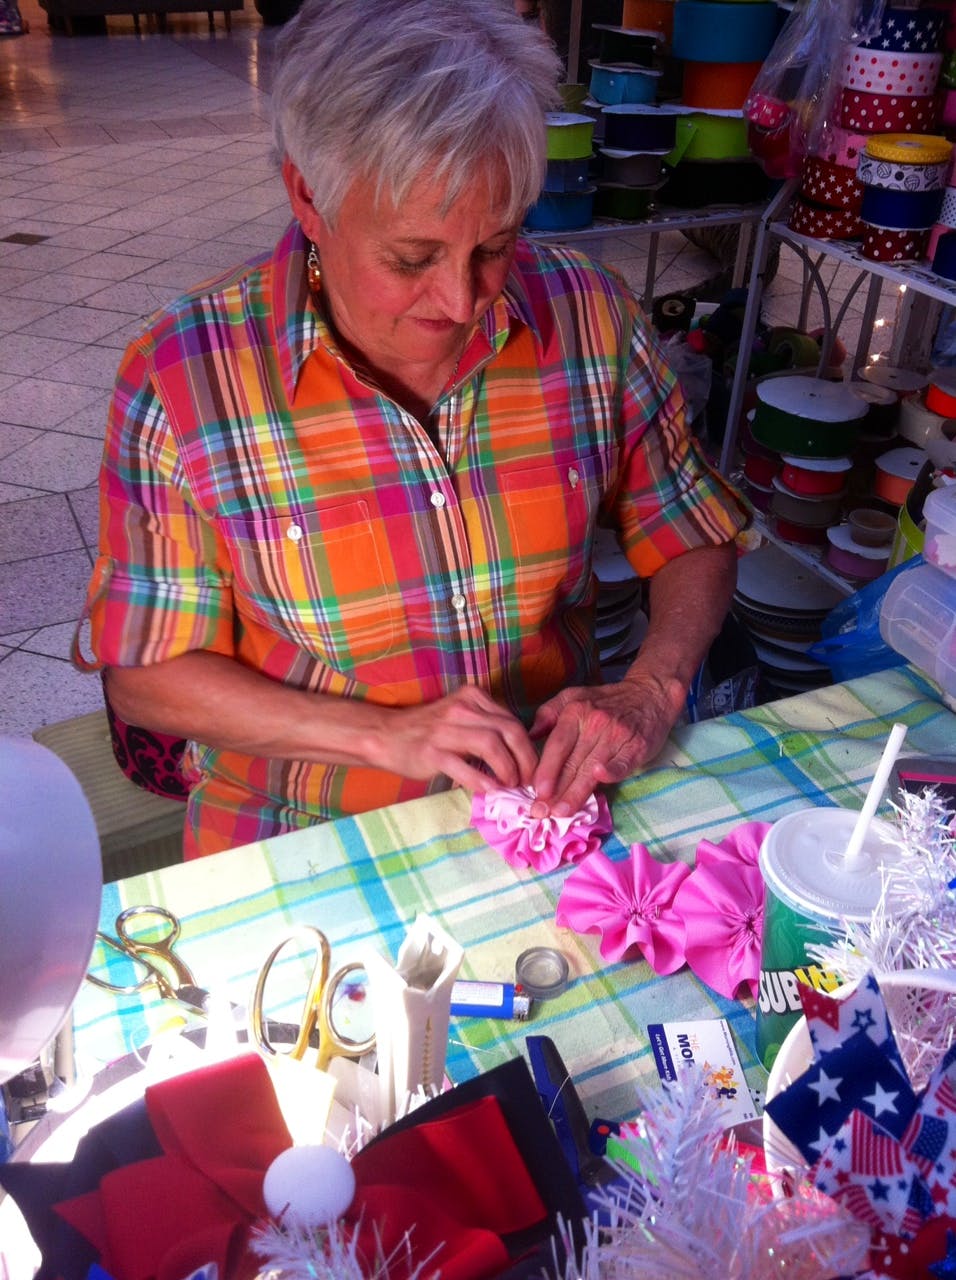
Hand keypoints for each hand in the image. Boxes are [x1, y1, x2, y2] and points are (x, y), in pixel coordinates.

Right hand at [376, 685, 537, 793]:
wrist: (386, 735)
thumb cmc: (428, 731)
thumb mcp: (461, 718)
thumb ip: (488, 729)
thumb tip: (520, 758)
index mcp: (473, 697)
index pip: (512, 721)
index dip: (528, 748)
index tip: (532, 769)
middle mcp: (462, 708)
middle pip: (509, 730)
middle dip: (525, 759)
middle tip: (527, 781)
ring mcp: (445, 729)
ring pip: (491, 745)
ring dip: (507, 769)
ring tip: (509, 785)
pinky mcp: (431, 752)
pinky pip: (464, 766)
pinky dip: (482, 780)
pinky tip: (489, 790)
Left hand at [529, 672, 684, 816]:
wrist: (649, 694)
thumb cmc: (606, 701)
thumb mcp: (573, 696)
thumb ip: (548, 713)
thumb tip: (529, 735)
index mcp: (576, 712)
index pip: (558, 745)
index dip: (547, 769)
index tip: (537, 791)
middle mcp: (595, 723)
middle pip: (573, 762)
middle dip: (557, 790)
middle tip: (543, 811)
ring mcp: (617, 735)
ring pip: (593, 768)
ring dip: (577, 792)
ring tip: (562, 811)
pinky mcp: (637, 746)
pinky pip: (622, 761)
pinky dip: (612, 770)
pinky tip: (601, 778)